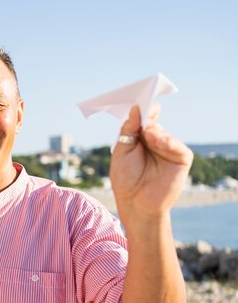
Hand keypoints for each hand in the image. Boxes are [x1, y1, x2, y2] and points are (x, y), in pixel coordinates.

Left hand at [109, 104, 192, 221]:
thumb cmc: (126, 179)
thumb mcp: (121, 151)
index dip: (141, 109)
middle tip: (143, 109)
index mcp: (140, 137)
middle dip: (147, 116)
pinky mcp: (181, 158)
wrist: (135, 203)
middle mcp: (155, 140)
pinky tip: (156, 140)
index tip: (137, 99)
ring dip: (153, 131)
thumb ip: (128, 131)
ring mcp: (168, 148)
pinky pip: (176, 145)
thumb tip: (136, 109)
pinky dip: (167, 141)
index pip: (142, 118)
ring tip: (146, 135)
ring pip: (162, 131)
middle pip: (153, 121)